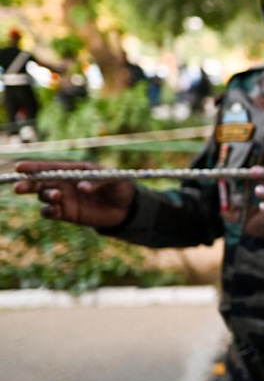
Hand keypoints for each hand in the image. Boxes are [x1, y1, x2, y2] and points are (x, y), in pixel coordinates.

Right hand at [12, 160, 136, 229]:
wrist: (126, 208)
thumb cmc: (120, 188)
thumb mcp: (115, 180)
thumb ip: (98, 181)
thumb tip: (82, 187)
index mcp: (73, 170)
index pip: (51, 167)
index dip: (35, 167)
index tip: (20, 168)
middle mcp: (65, 183)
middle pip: (40, 182)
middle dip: (28, 183)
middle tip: (20, 187)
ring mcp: (64, 199)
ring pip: (43, 196)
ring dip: (45, 196)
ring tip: (57, 196)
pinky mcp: (66, 213)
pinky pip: (50, 212)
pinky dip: (48, 211)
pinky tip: (55, 210)